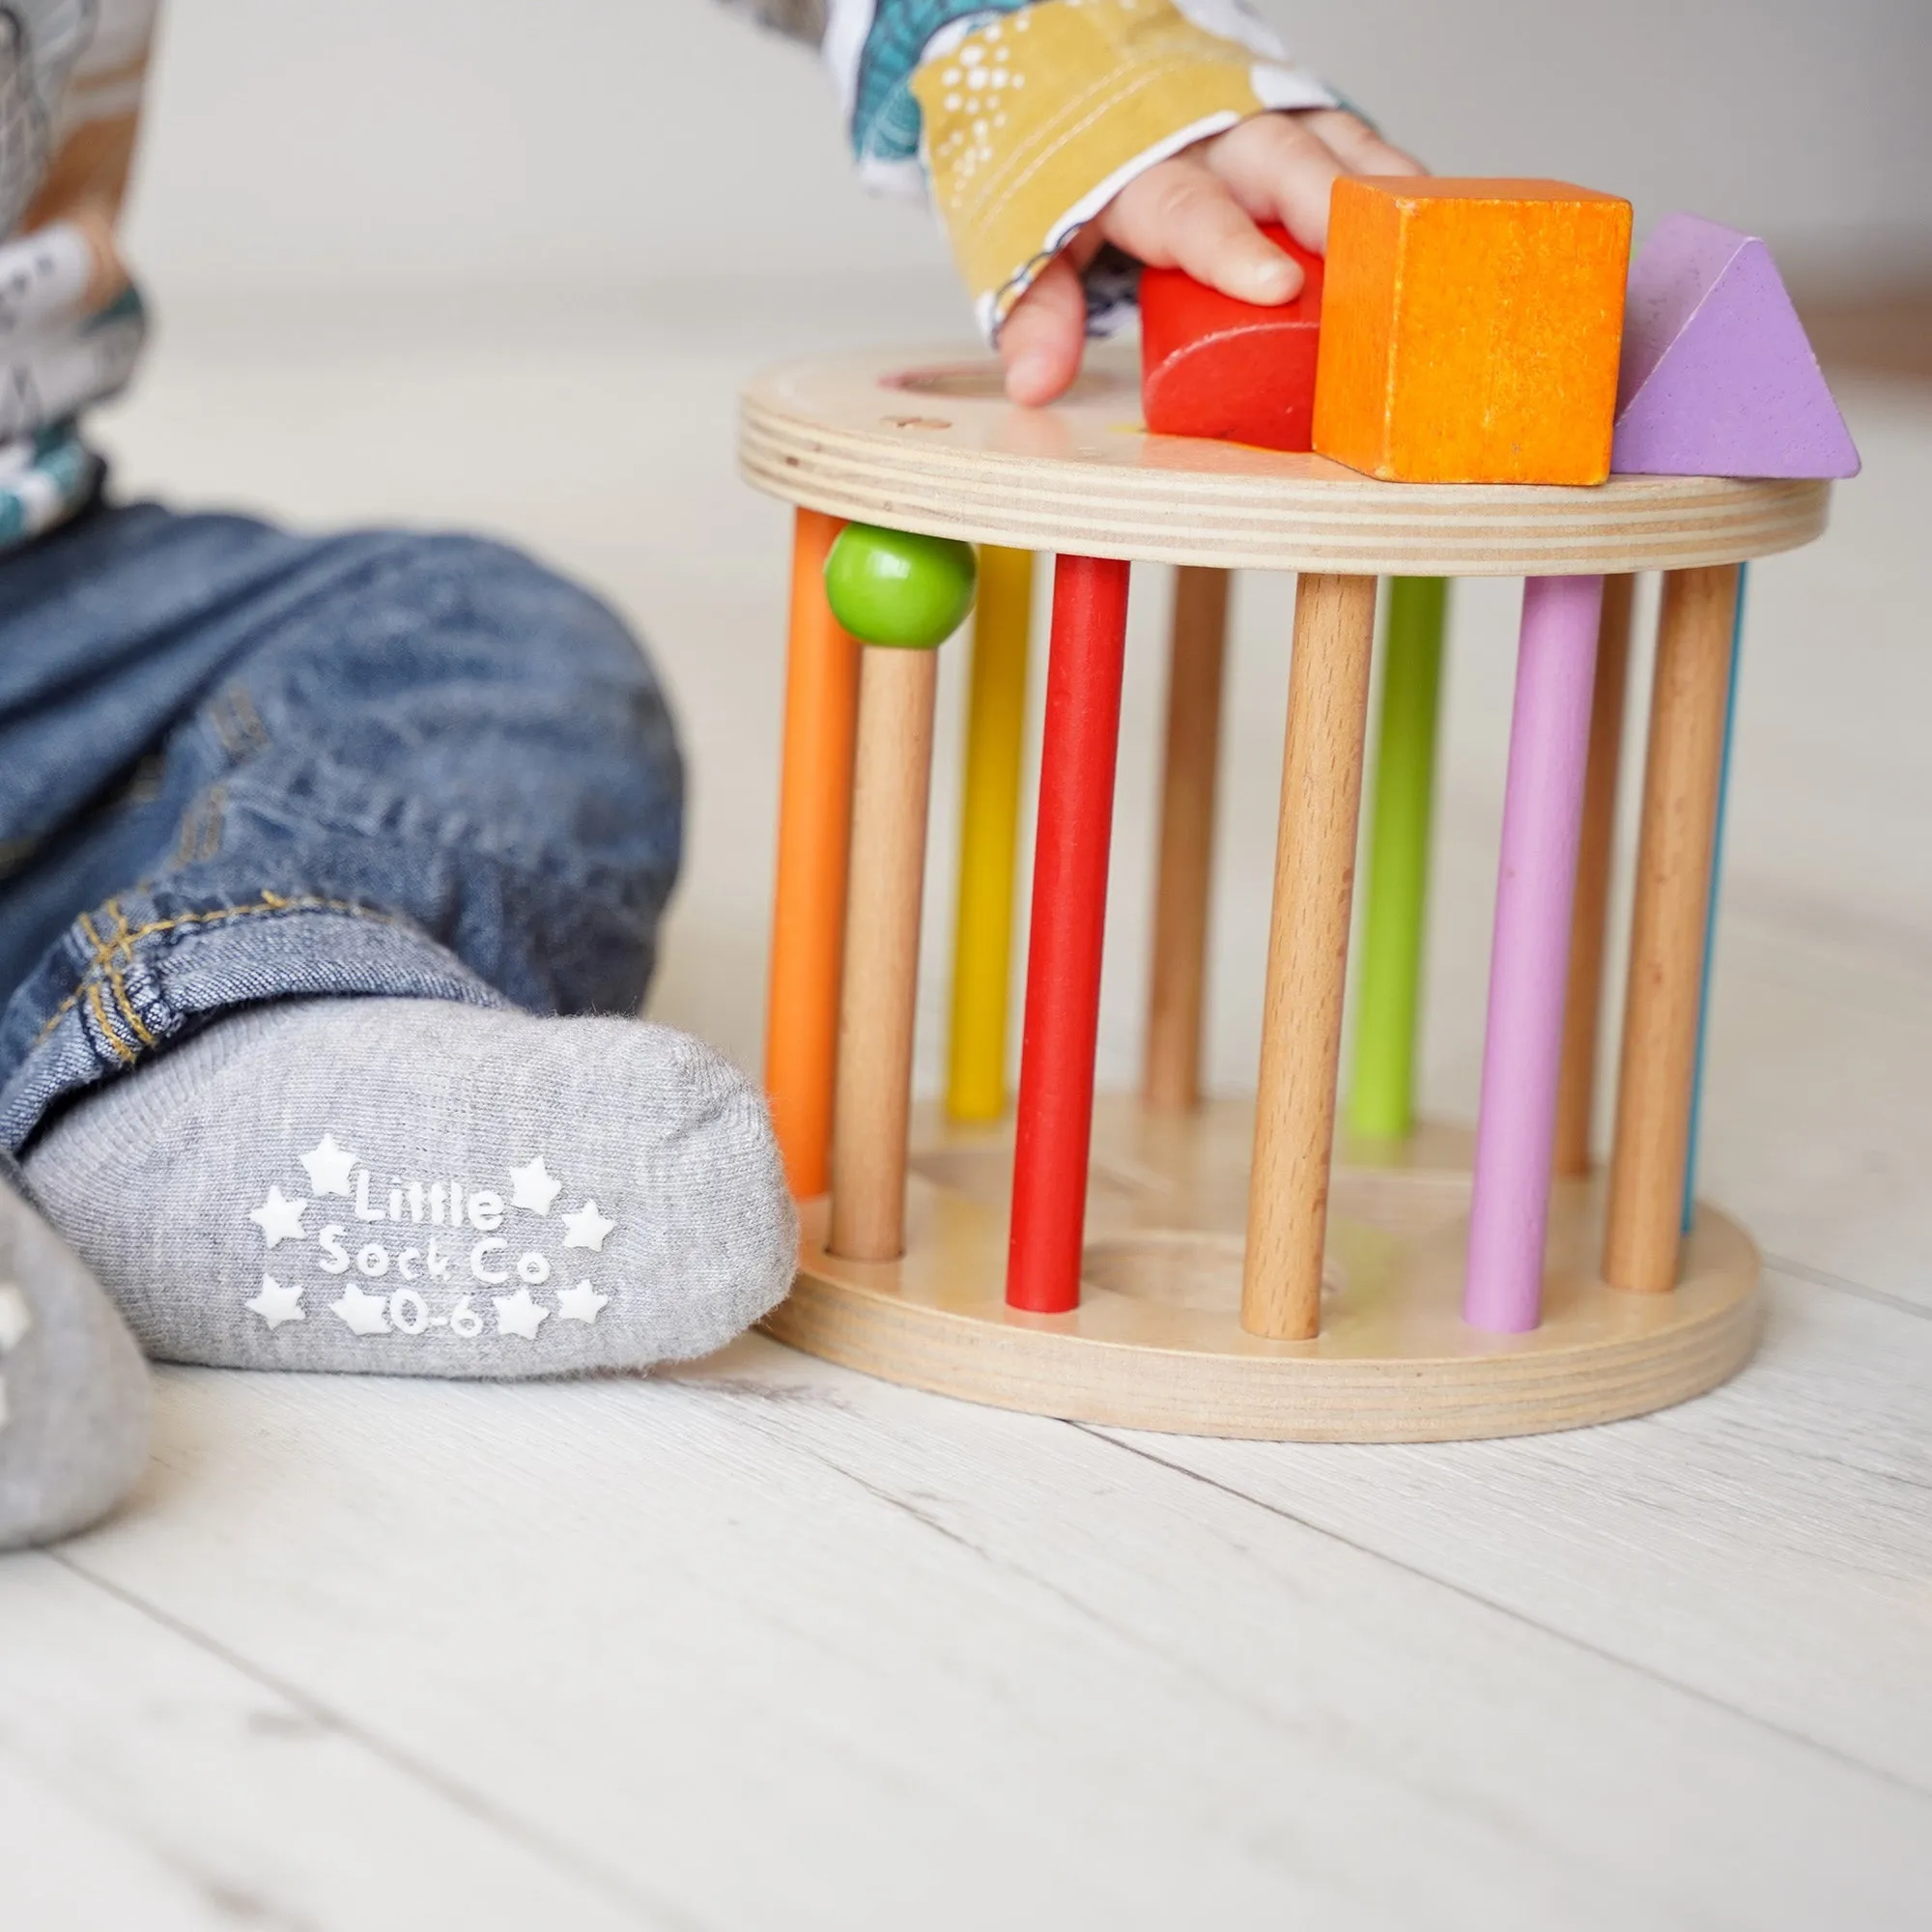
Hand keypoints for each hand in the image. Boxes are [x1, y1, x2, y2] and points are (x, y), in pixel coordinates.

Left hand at [998, 109, 1421, 406]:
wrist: (1066, 66)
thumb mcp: (1022, 237)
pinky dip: (1393, 175)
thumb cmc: (1055, 166)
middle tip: (1376, 256)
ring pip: (1331, 143)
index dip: (1231, 250)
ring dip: (1379, 189)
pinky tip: (1435, 211)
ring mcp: (1260, 120)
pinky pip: (1355, 140)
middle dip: (1330, 207)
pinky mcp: (1298, 117)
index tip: (1275, 290)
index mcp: (1137, 169)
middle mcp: (1207, 135)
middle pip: (1279, 165)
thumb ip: (1036, 309)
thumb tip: (1034, 386)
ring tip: (1427, 234)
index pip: (1187, 211)